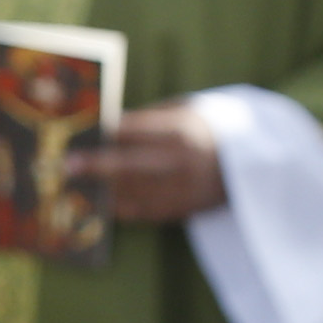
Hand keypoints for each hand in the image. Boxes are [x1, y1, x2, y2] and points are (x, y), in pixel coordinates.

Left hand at [72, 101, 227, 222]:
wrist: (256, 161)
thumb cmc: (205, 129)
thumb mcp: (182, 112)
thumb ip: (145, 120)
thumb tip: (103, 126)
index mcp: (180, 131)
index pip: (132, 131)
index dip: (102, 134)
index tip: (75, 134)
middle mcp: (181, 162)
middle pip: (129, 165)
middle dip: (95, 166)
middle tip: (66, 166)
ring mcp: (182, 189)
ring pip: (132, 192)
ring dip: (101, 190)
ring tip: (73, 185)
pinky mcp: (183, 209)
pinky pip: (143, 211)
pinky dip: (119, 206)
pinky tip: (98, 201)